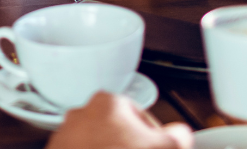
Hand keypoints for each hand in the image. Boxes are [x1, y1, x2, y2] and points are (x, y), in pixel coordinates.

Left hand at [49, 92, 192, 148]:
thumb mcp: (164, 147)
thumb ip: (179, 136)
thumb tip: (181, 134)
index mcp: (109, 102)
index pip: (141, 118)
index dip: (154, 138)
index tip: (157, 147)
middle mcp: (82, 113)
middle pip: (117, 131)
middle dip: (129, 145)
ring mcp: (65, 135)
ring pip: (97, 144)